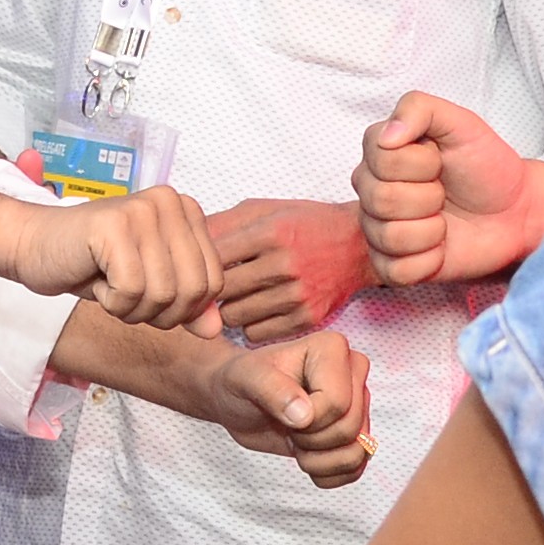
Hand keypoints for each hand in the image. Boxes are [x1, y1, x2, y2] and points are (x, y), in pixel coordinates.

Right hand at [22, 185, 221, 327]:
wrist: (33, 246)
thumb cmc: (91, 264)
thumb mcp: (150, 287)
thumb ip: (186, 305)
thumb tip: (216, 331)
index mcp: (186, 210)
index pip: (214, 282)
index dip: (182, 308)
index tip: (146, 293)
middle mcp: (169, 202)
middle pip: (192, 290)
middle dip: (159, 312)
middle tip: (125, 295)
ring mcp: (142, 210)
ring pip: (162, 294)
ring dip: (131, 308)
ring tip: (109, 283)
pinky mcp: (114, 226)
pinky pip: (131, 291)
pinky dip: (111, 302)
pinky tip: (96, 279)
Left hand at [205, 332, 372, 485]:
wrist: (236, 400)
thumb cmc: (239, 381)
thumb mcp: (244, 379)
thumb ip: (270, 389)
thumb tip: (304, 415)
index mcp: (333, 348)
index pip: (337, 403)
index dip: (307, 421)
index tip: (281, 410)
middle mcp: (353, 372)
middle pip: (349, 429)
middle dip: (310, 440)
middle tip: (286, 425)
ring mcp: (358, 403)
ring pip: (357, 451)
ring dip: (317, 459)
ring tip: (295, 438)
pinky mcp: (356, 431)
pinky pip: (357, 467)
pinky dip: (327, 473)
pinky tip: (306, 456)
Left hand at [207, 196, 370, 338]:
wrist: (359, 246)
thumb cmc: (307, 225)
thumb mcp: (266, 210)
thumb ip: (224, 223)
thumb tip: (184, 237)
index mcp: (271, 232)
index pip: (213, 255)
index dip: (199, 261)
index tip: (198, 264)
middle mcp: (284, 264)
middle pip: (220, 291)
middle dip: (211, 289)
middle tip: (214, 285)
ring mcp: (297, 295)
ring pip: (233, 316)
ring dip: (230, 308)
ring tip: (239, 295)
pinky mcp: (307, 318)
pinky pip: (255, 334)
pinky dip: (251, 324)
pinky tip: (258, 309)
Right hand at [357, 92, 543, 288]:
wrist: (514, 211)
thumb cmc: (486, 166)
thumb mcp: (462, 123)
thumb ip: (419, 109)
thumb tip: (388, 136)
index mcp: (380, 153)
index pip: (381, 159)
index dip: (421, 163)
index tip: (440, 161)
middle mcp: (372, 191)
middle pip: (381, 199)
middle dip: (429, 197)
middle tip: (445, 194)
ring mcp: (378, 230)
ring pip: (389, 237)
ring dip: (431, 231)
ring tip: (445, 221)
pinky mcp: (392, 266)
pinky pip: (397, 271)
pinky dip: (429, 261)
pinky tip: (441, 248)